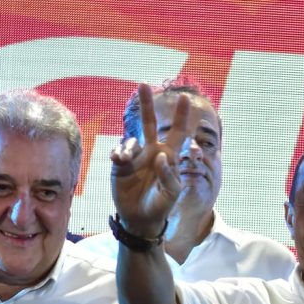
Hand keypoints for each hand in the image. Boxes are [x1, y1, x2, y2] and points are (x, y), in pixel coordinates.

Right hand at [110, 83, 195, 237]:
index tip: (184, 98)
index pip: (178, 133)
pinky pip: (119, 152)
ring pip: (131, 139)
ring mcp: (136, 158)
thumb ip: (170, 176)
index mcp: (169, 156)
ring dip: (128, 146)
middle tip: (142, 84)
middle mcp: (153, 152)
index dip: (181, 116)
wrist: (139, 219)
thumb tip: (161, 156)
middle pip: (149, 124)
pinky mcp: (121, 165)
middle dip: (147, 105)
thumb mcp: (171, 194)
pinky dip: (119, 154)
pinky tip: (119, 162)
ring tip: (124, 160)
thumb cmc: (160, 206)